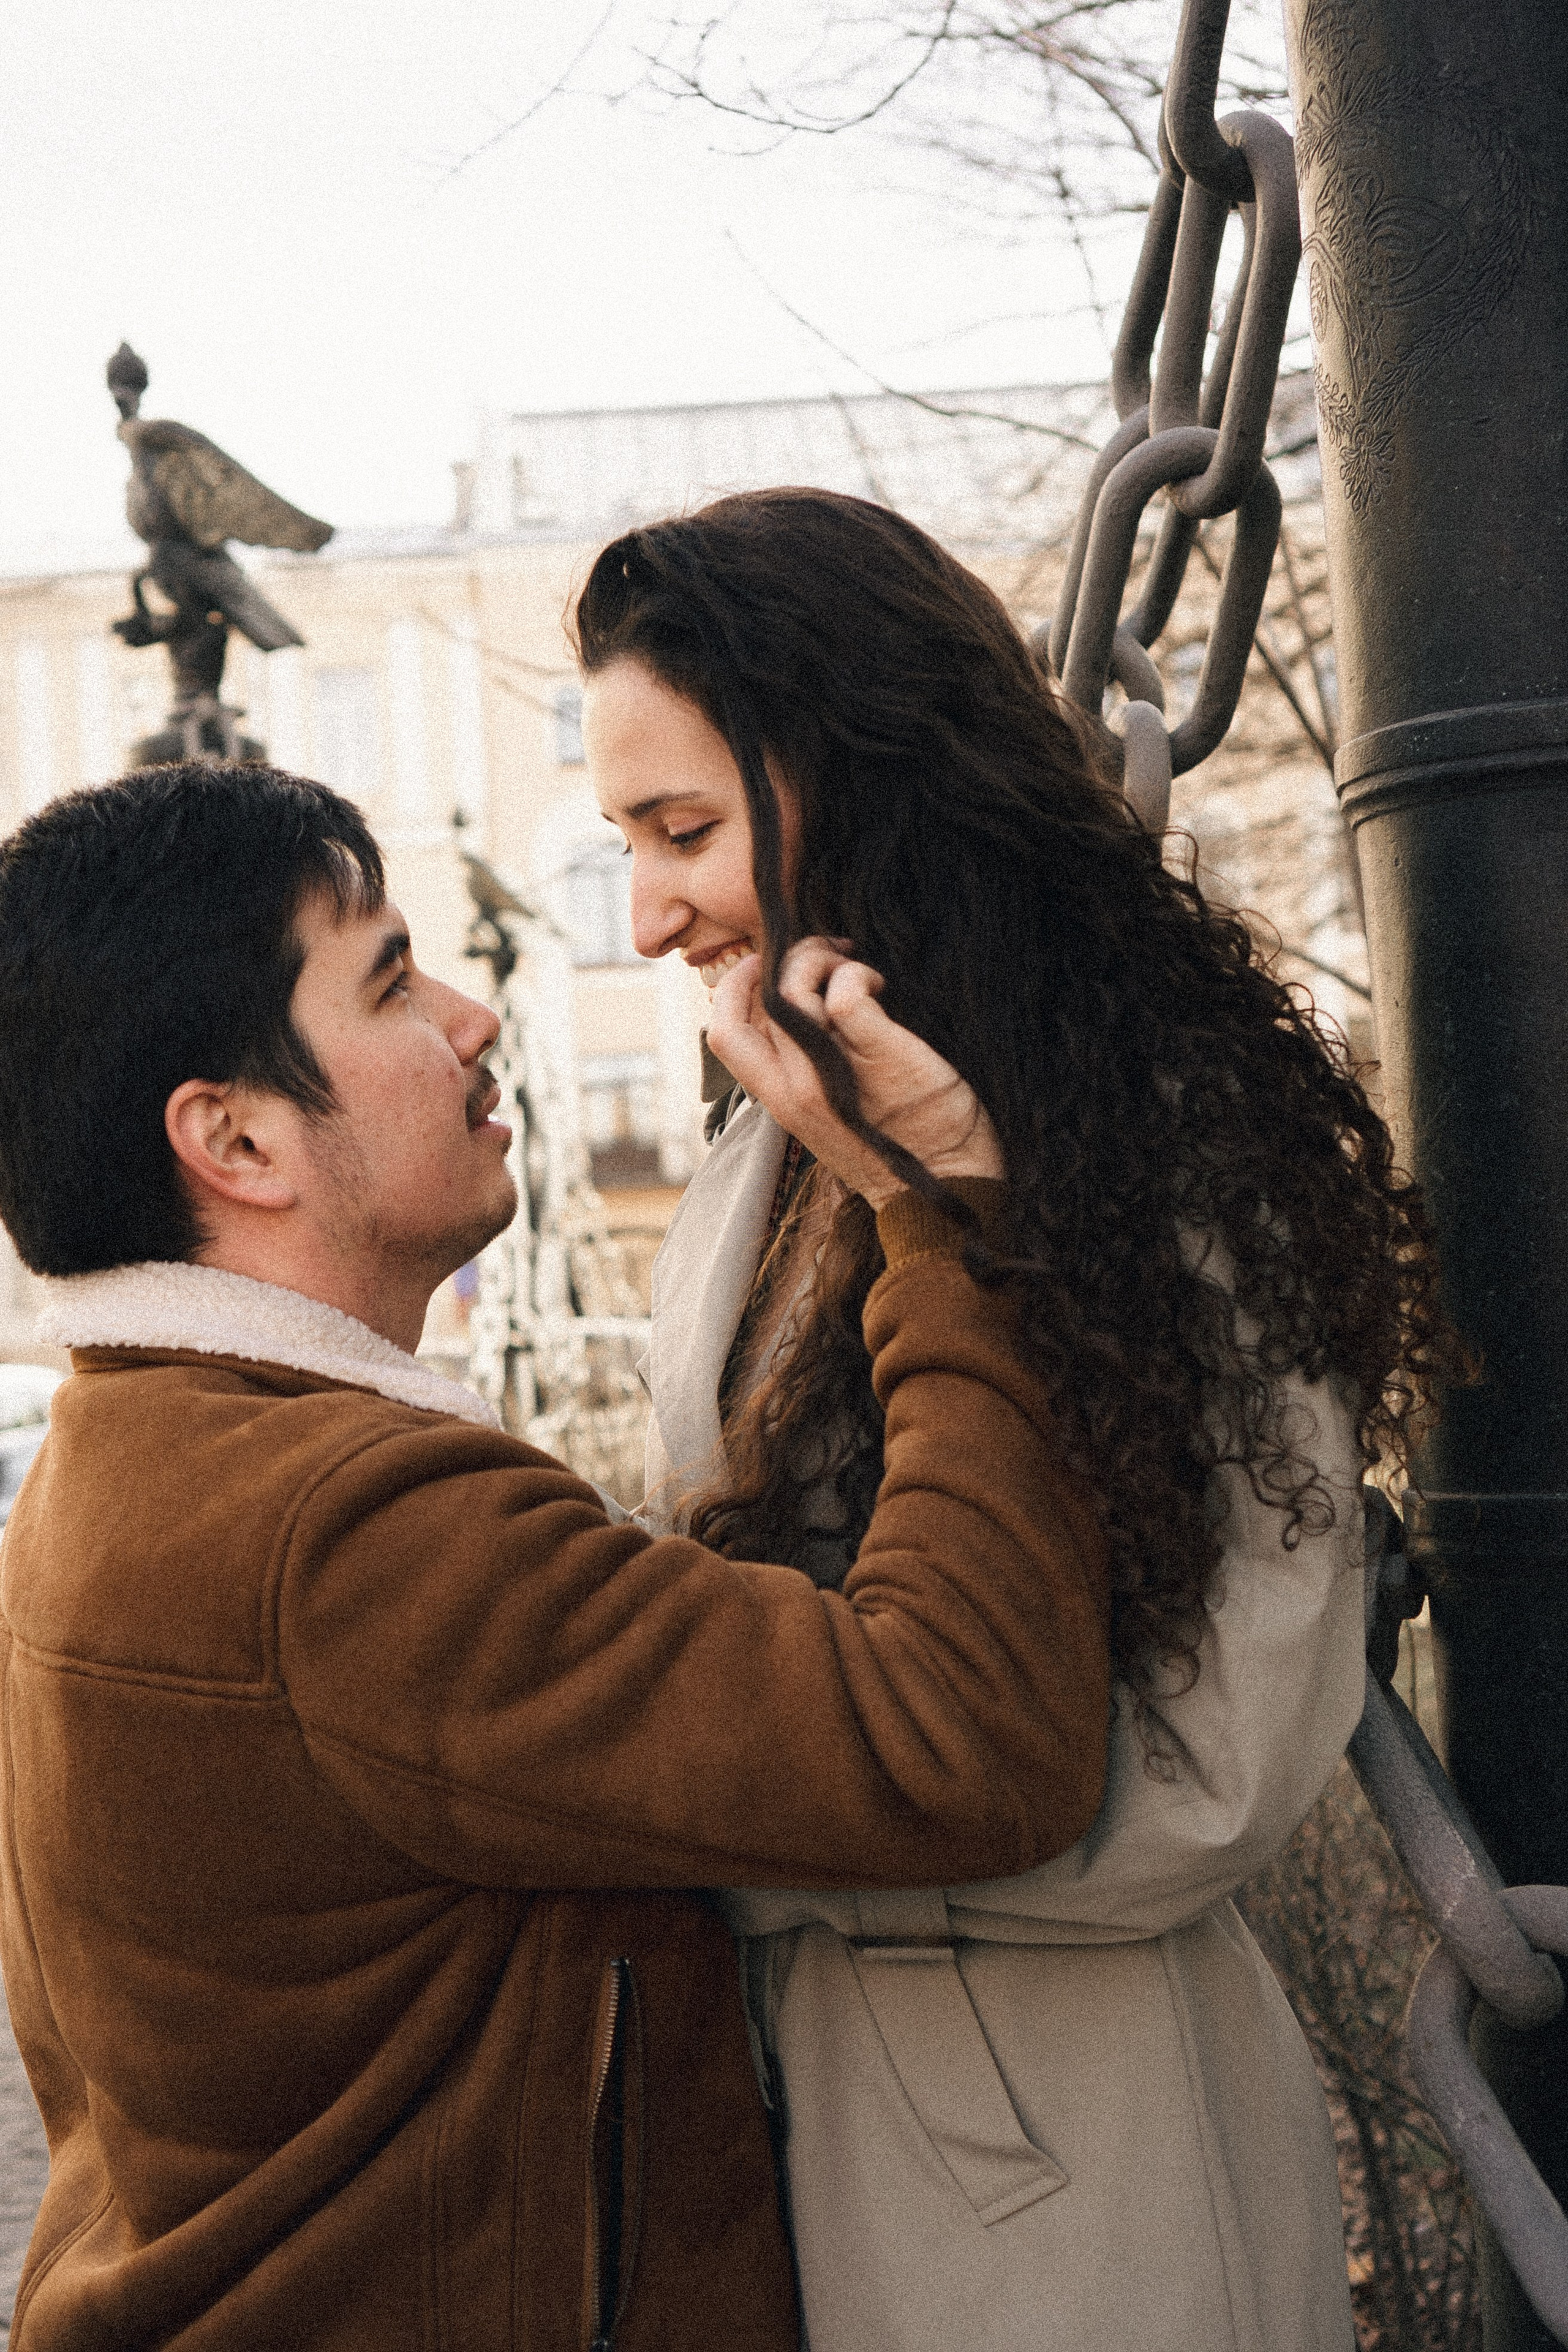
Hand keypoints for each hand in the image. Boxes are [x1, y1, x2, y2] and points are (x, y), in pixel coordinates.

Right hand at [706, 939, 1002, 1209]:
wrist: (949, 1177)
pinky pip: (845, 992)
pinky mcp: (875, 1052)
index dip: (733, 987)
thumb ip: (805, 1067)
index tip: (766, 964)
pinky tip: (879, 984)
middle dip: (786, 959)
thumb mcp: (832, 1108)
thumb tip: (797, 1006)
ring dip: (821, 960)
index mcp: (777, 1101)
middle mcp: (793, 1089)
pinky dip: (857, 974)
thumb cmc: (898, 1139)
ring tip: (854, 967)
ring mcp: (829, 1071)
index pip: (723, 1034)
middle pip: (756, 1002)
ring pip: (792, 989)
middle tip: (826, 954)